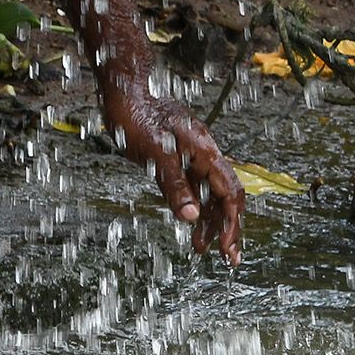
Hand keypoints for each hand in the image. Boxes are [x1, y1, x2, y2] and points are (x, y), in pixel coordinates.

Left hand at [105, 84, 244, 265]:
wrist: (123, 95)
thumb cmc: (137, 120)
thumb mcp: (155, 154)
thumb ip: (174, 186)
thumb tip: (191, 218)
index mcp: (205, 151)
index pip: (230, 192)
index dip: (231, 222)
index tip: (225, 248)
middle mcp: (205, 153)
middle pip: (225, 196)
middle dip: (227, 227)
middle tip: (228, 259)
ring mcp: (194, 155)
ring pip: (209, 193)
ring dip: (208, 221)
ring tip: (201, 250)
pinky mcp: (180, 157)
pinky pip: (195, 186)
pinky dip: (194, 206)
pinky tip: (190, 224)